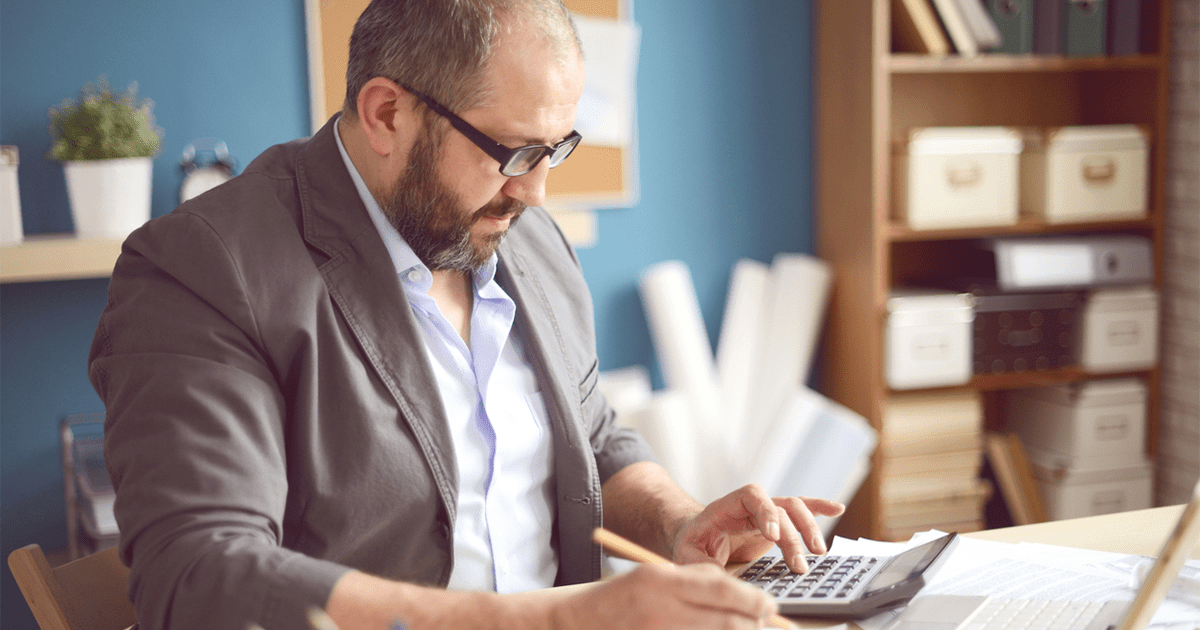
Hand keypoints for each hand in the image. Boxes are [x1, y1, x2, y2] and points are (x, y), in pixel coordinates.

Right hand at [553, 563, 777, 629]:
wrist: (577, 623)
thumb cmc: (620, 597)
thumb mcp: (655, 575)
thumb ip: (695, 579)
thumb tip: (741, 592)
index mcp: (662, 582)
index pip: (722, 588)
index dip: (752, 599)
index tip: (768, 605)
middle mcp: (662, 610)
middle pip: (727, 621)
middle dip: (752, 624)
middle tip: (763, 623)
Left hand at [671, 484, 844, 573]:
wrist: (696, 536)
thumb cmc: (692, 543)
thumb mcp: (688, 554)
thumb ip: (701, 564)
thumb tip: (719, 578)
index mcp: (727, 506)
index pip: (751, 496)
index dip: (765, 511)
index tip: (771, 535)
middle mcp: (751, 506)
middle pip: (780, 508)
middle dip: (792, 536)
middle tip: (799, 565)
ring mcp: (766, 513)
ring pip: (795, 509)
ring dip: (809, 528)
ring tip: (818, 553)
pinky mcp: (777, 524)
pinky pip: (800, 510)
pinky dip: (819, 508)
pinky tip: (838, 508)